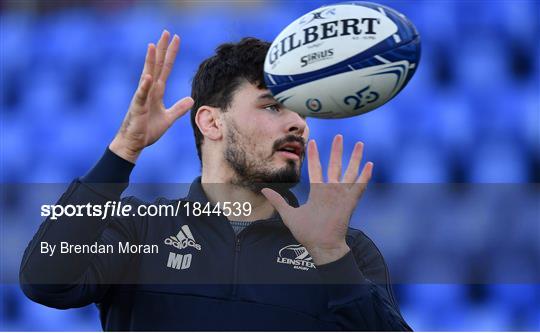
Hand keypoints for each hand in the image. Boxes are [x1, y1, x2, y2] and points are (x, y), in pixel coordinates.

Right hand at [109, 30, 193, 162]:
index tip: (175, 39)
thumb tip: (191, 100)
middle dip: (162, 49)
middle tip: (166, 32)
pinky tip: (148, 76)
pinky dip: (145, 86)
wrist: (135, 143)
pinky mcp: (138, 107)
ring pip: (147, 75)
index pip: (165, 68)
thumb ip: (179, 108)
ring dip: (150, 61)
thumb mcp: (168, 118)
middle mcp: (149, 90)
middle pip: (156, 65)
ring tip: (153, 45)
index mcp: (157, 91)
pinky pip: (142, 95)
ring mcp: (142, 97)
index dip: (171, 54)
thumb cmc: (148, 130)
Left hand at [262, 135, 372, 265]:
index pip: (316, 169)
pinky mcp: (349, 202)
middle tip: (339, 136)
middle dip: (337, 151)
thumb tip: (264, 191)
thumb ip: (278, 201)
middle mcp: (330, 191)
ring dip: (355, 158)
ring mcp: (341, 195)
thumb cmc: (306, 233)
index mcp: (318, 192)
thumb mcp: (289, 215)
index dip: (314, 156)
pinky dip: (365, 176)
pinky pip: (359, 187)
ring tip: (359, 144)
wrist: (321, 246)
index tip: (313, 142)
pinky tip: (370, 164)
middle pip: (335, 165)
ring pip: (349, 172)